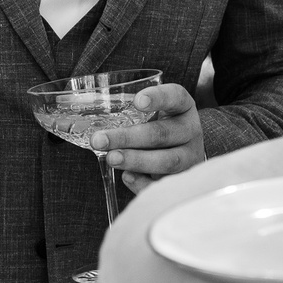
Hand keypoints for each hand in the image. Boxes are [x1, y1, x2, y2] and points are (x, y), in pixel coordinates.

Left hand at [90, 82, 206, 193]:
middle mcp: (190, 131)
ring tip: (111, 158)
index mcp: (183, 108)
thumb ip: (131, 115)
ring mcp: (190, 157)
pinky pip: (164, 185)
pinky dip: (144, 182)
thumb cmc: (160, 128)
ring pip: (167, 161)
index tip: (137, 102)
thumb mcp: (154, 114)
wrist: (185, 154)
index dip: (157, 98)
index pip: (175, 97)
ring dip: (136, 160)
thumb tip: (93, 126)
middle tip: (100, 140)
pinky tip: (127, 177)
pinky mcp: (183, 180)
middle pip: (162, 133)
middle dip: (129, 137)